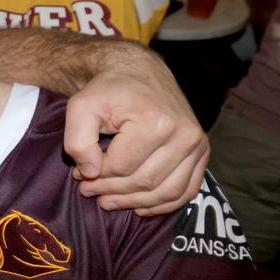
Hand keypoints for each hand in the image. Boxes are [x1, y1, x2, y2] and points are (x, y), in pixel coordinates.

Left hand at [64, 65, 208, 215]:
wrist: (139, 73)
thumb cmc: (108, 91)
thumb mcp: (81, 107)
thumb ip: (78, 141)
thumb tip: (90, 173)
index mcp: (155, 122)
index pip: (121, 167)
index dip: (95, 176)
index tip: (78, 174)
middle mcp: (183, 134)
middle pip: (144, 182)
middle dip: (111, 192)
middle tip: (88, 191)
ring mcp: (197, 145)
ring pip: (167, 192)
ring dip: (135, 203)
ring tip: (109, 202)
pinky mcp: (202, 152)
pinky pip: (187, 191)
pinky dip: (164, 204)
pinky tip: (140, 206)